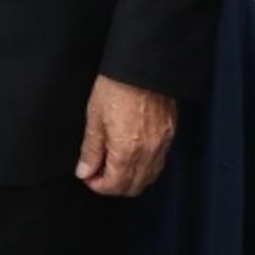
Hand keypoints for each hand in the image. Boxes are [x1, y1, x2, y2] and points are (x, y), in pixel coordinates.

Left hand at [74, 75, 176, 196]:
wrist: (142, 66)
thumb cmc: (116, 86)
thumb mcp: (95, 117)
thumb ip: (91, 149)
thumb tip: (84, 171)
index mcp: (127, 150)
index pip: (115, 185)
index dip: (98, 186)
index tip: (86, 176)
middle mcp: (149, 152)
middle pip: (134, 187)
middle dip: (113, 186)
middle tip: (97, 172)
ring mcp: (162, 145)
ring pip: (148, 178)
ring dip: (130, 179)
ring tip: (112, 165)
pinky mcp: (170, 135)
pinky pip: (158, 163)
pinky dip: (144, 168)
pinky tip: (131, 157)